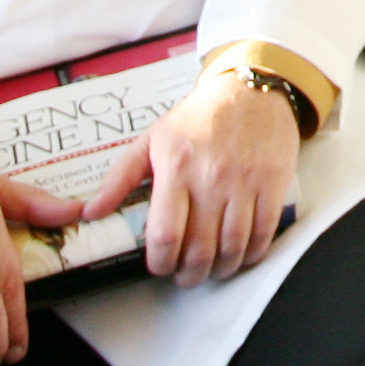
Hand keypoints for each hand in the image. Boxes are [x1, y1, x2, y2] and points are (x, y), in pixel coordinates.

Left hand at [84, 68, 303, 286]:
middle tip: (186, 277)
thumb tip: (91, 214)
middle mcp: (211, 179)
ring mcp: (245, 182)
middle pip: (200, 248)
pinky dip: (252, 253)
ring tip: (213, 271)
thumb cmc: (198, 116)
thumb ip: (119, 179)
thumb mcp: (152, 139)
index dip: (161, 263)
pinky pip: (264, 231)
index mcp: (176, 169)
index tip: (161, 267)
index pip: (165, 235)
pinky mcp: (273, 182)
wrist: (251, 89)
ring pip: (232, 246)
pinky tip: (242, 256)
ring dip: (221, 269)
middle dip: (190, 274)